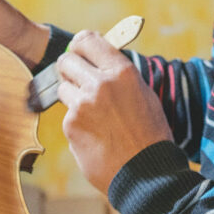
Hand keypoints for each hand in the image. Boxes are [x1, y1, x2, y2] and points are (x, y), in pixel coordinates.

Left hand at [57, 30, 172, 193]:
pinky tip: (96, 135)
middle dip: (70, 68)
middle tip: (78, 78)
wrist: (146, 174)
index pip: (87, 40)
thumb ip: (119, 75)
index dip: (80, 45)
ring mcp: (82, 105)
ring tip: (94, 113)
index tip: (80, 51)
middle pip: (66, 60)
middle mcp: (99, 84)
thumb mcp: (144, 94)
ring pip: (63, 88)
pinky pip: (67, 115)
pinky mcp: (71, 126)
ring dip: (73, 96)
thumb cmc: (150, 134)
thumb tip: (98, 60)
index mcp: (122, 72)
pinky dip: (77, 123)